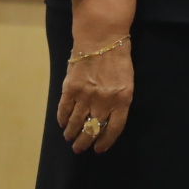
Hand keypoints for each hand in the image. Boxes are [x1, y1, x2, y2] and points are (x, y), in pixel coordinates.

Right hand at [56, 39, 133, 153]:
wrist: (102, 39)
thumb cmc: (118, 60)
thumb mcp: (126, 82)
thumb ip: (117, 101)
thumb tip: (105, 120)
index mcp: (122, 99)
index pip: (114, 128)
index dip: (106, 141)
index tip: (99, 149)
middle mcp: (104, 101)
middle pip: (92, 129)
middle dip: (85, 142)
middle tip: (79, 148)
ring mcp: (86, 96)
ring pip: (76, 123)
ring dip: (72, 134)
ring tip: (70, 138)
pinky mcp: (70, 89)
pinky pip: (64, 110)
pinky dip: (62, 120)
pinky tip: (63, 124)